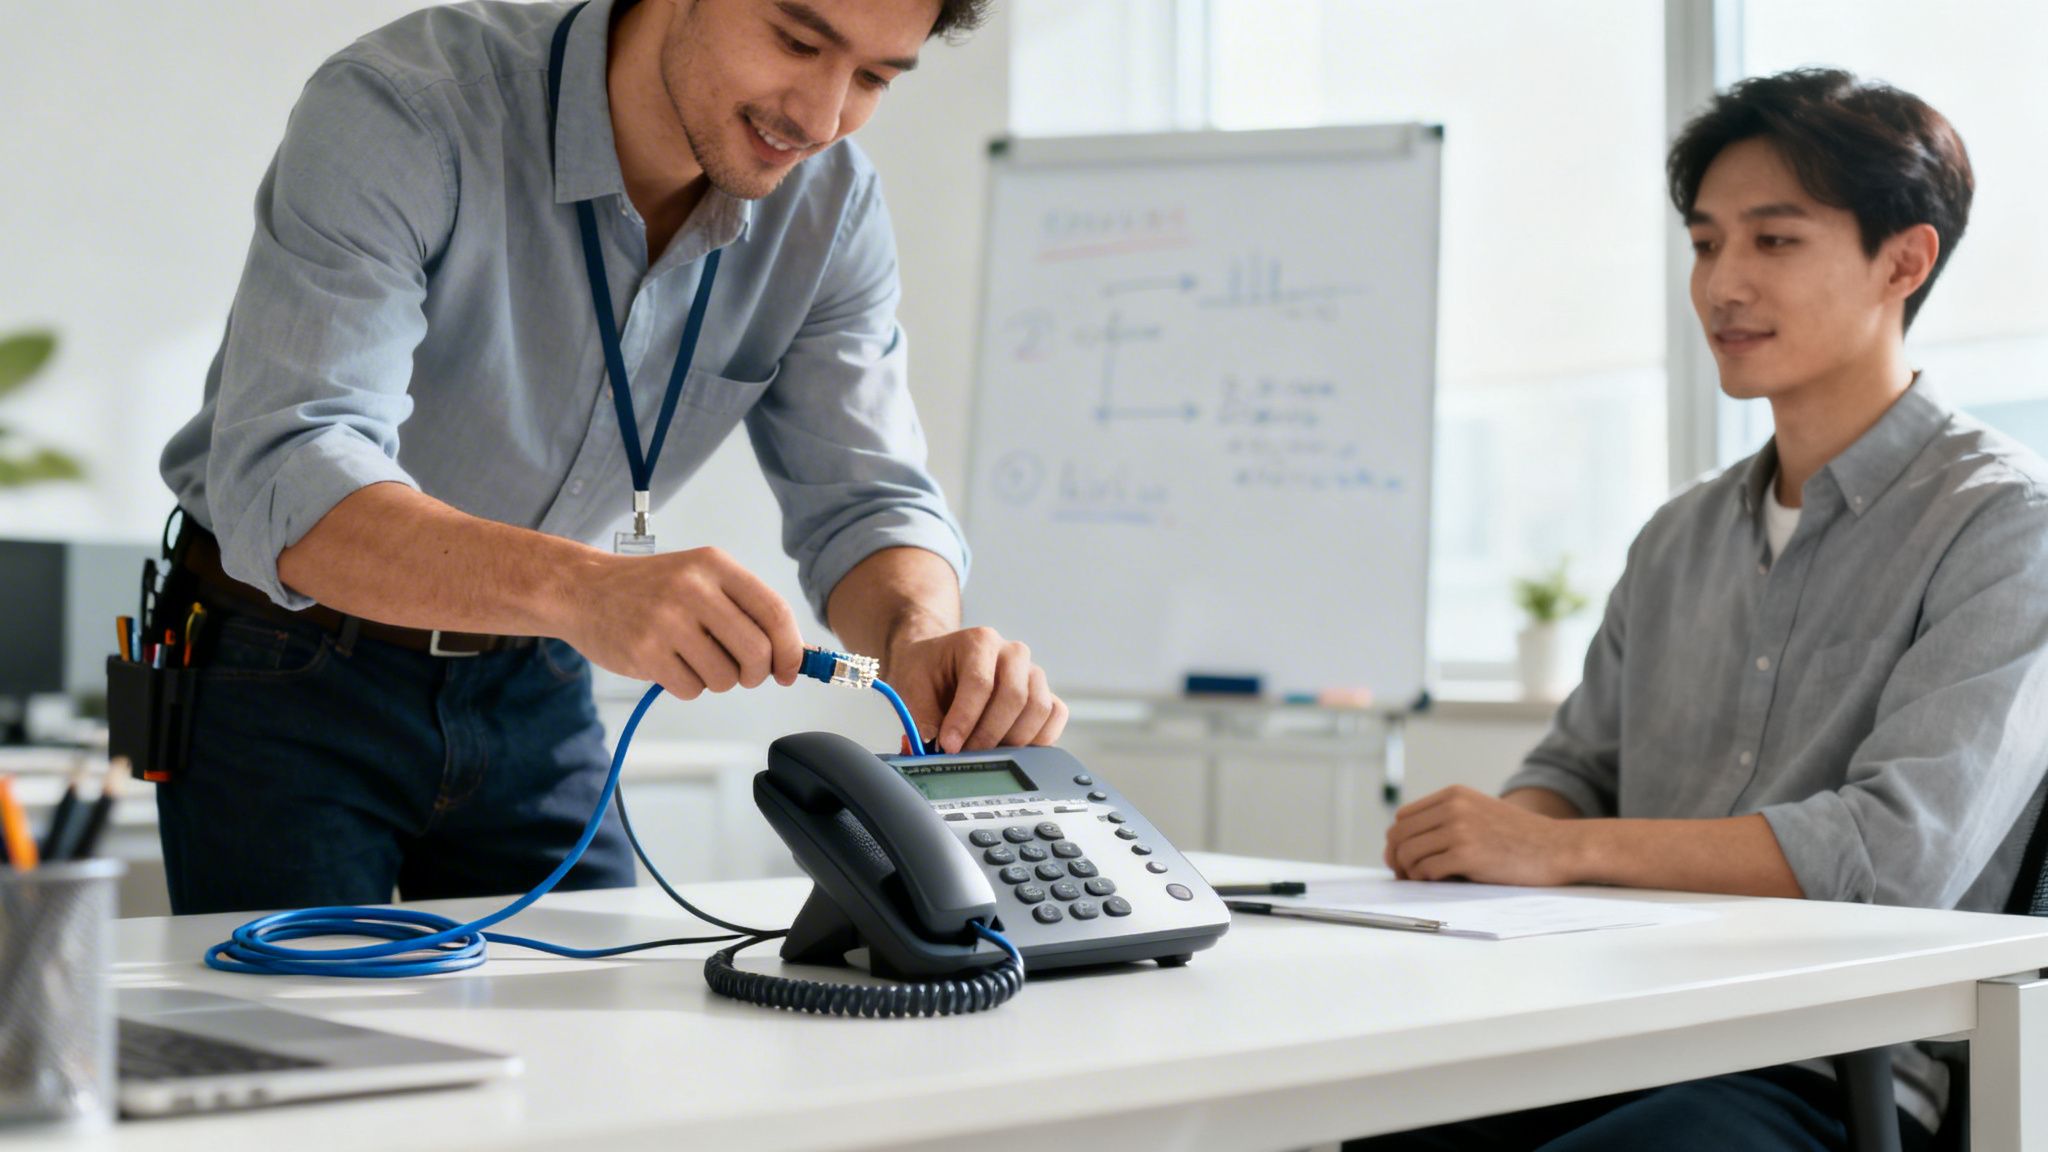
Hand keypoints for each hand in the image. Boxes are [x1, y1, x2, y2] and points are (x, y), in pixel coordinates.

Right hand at [564, 547, 803, 701]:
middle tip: (742, 673)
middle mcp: (693, 588)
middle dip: (757, 674)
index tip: (791, 670)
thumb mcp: (700, 579)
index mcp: (715, 565)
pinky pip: (691, 689)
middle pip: (756, 652)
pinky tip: (670, 664)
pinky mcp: (645, 652)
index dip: (791, 649)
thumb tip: (792, 655)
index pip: (775, 612)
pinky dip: (687, 686)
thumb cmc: (650, 589)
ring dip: (718, 681)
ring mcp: (667, 621)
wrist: (582, 589)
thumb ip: (745, 609)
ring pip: (725, 677)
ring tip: (695, 660)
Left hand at [885, 627, 1066, 751]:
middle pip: (1015, 697)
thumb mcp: (912, 685)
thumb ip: (922, 714)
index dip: (965, 719)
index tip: (949, 745)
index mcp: (979, 641)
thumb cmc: (929, 670)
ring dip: (1013, 740)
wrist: (940, 661)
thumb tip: (934, 745)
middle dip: (989, 734)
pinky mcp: (1044, 693)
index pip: (981, 683)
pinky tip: (1012, 750)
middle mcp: (1012, 653)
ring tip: (985, 754)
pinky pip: (1055, 716)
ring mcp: (1032, 672)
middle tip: (967, 755)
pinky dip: (1039, 739)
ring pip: (1039, 708)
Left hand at [1382, 786, 1580, 885]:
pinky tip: (1440, 882)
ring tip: (1424, 881)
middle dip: (1396, 859)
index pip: (1403, 817)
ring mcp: (1459, 829)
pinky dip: (1426, 880)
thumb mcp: (1480, 813)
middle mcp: (1453, 807)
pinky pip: (1426, 870)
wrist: (1557, 848)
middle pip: (1399, 835)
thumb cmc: (1519, 838)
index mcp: (1453, 795)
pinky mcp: (1467, 854)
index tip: (1402, 860)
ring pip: (1408, 853)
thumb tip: (1403, 847)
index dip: (1398, 841)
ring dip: (1410, 872)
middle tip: (1404, 877)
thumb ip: (1447, 819)